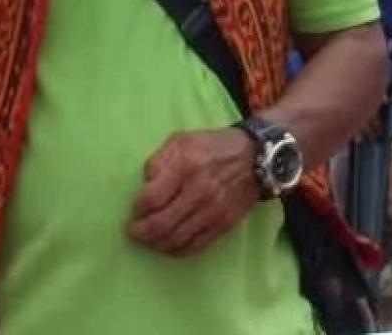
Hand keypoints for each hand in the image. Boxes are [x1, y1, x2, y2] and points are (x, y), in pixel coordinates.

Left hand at [127, 127, 260, 256]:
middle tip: (134, 231)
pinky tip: (169, 245)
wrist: (257, 157)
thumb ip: (159, 159)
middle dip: (141, 232)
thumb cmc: (213, 147)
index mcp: (187, 165)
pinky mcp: (224, 223)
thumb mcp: (183, 141)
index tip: (136, 208)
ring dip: (156, 244)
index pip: (151, 198)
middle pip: (161, 224)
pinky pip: (195, 246)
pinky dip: (177, 250)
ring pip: (176, 239)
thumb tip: (145, 185)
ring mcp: (214, 210)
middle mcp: (200, 190)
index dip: (138, 208)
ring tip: (149, 240)